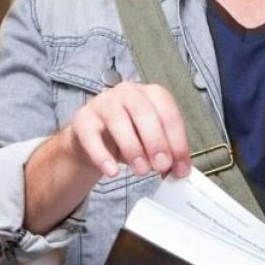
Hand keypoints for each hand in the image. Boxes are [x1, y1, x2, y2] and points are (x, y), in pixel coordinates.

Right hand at [65, 81, 192, 179]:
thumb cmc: (129, 136)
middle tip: (161, 165)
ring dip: (133, 148)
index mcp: (152, 94)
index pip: (169, 113)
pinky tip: (112, 171)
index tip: (180, 167)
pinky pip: (91, 135)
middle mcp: (128, 92)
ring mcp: (104, 102)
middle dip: (156, 141)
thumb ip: (167, 153)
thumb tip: (179, 171)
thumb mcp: (151, 143)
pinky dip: (102, 155)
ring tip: (141, 171)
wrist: (93, 138)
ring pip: (118, 120)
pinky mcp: (83, 118)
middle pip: (143, 111)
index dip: (177, 142)